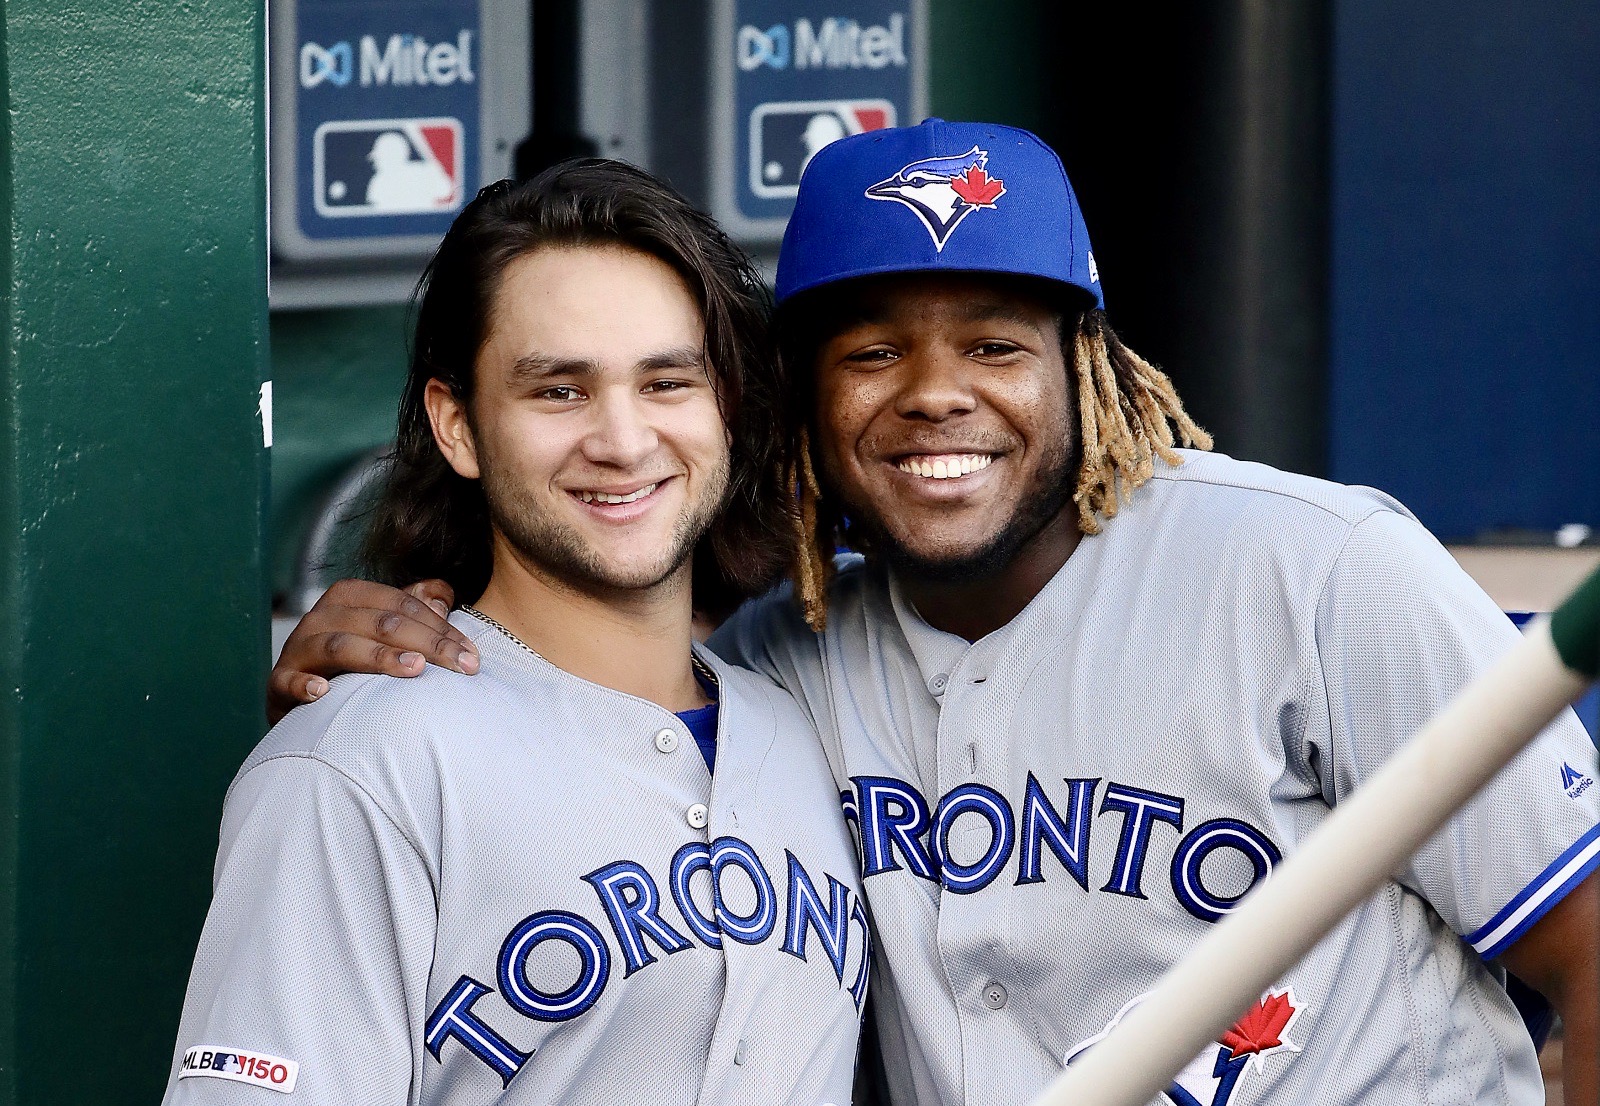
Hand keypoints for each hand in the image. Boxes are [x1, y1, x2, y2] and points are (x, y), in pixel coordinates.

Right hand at [268, 579, 479, 723]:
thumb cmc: (354, 663)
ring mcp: (298, 649)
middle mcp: (321, 617)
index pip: (403, 606)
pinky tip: (323, 693)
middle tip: (463, 667)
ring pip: (341, 645)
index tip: (473, 656)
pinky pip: (288, 680)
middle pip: (381, 623)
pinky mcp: (279, 683)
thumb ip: (414, 609)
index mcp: (349, 597)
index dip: (441, 628)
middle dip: (427, 644)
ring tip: (415, 669)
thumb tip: (443, 596)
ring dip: (379, 657)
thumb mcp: (385, 630)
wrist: (302, 702)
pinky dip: (303, 685)